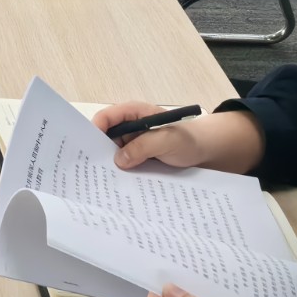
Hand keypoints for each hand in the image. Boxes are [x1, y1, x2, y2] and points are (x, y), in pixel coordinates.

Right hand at [93, 102, 265, 173]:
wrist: (207, 152)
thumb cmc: (188, 140)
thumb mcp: (167, 141)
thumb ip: (143, 147)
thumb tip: (118, 161)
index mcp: (134, 113)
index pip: (107, 117)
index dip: (95, 130)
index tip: (89, 149)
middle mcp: (130, 126)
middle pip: (105, 135)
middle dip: (99, 150)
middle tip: (92, 170)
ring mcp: (133, 142)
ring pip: (113, 151)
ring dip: (111, 163)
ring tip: (104, 181)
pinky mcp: (138, 156)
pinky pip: (124, 162)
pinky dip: (121, 171)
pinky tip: (119, 184)